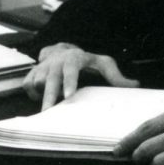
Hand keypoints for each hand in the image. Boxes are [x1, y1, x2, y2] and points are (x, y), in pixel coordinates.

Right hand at [23, 42, 138, 109]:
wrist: (62, 51)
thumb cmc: (86, 61)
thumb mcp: (103, 64)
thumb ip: (116, 75)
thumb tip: (135, 85)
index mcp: (73, 58)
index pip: (70, 70)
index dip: (69, 82)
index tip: (68, 96)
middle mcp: (56, 62)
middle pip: (50, 80)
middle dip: (49, 96)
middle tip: (48, 113)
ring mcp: (42, 68)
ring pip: (37, 83)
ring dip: (42, 96)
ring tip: (49, 109)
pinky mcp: (32, 73)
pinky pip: (28, 87)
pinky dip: (32, 95)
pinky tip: (42, 99)